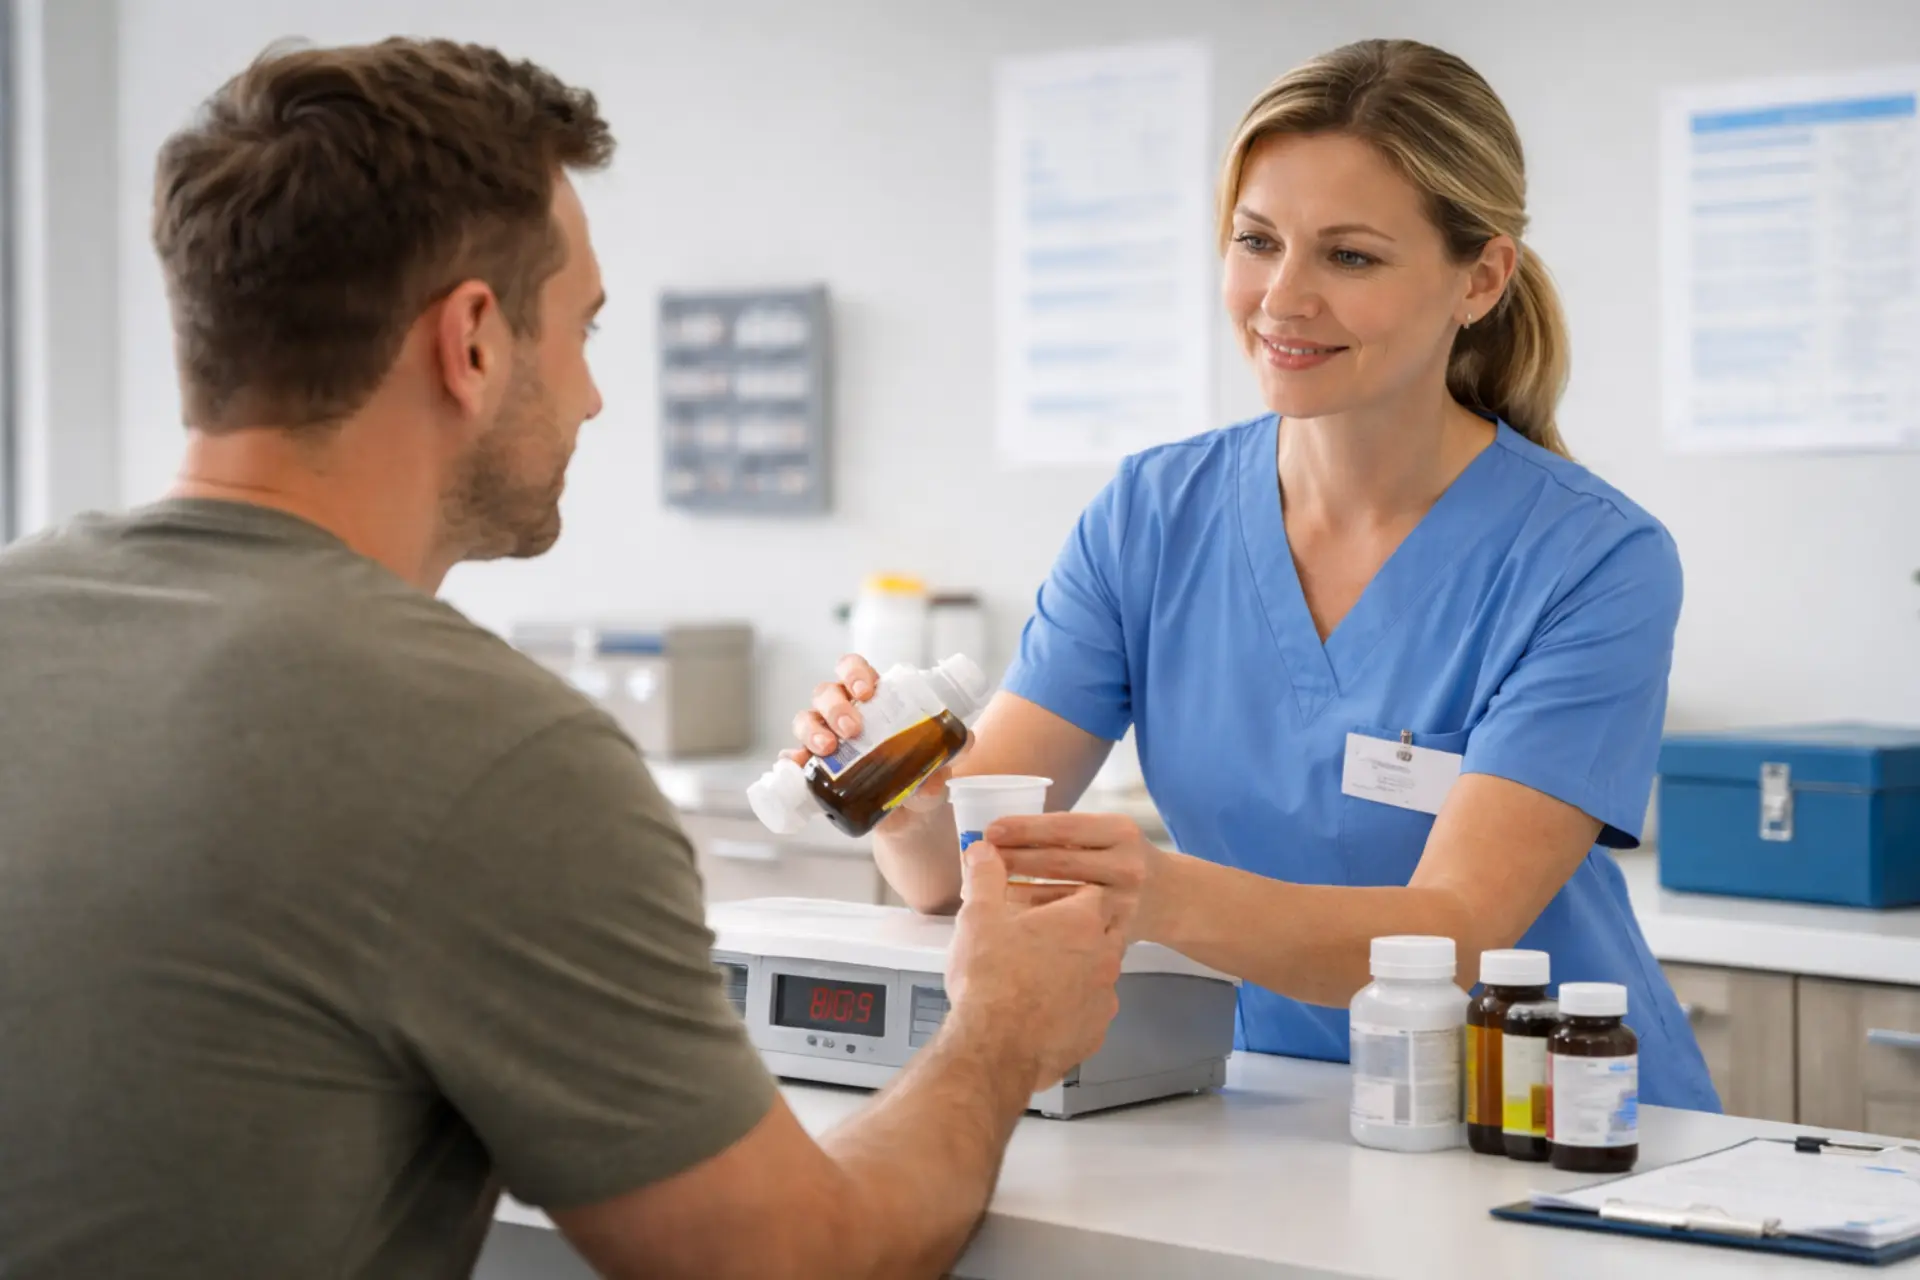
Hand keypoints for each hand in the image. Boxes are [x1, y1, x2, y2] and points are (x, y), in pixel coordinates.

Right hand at [785, 654, 969, 830]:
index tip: (867, 691)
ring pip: (806, 719)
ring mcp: (826, 738)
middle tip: (853, 729)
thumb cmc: (922, 775)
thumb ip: (943, 764)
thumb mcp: (938, 766)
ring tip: (828, 748)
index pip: (854, 669)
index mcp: (873, 698)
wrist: (911, 816)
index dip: (855, 672)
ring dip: (813, 731)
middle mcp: (843, 712)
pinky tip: (796, 765)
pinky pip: (794, 757)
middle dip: (836, 708)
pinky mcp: (816, 769)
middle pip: (826, 693)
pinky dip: (792, 759)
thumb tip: (932, 781)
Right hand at [944, 841, 1123, 1090]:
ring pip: (1099, 972)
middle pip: (1104, 930)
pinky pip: (1090, 1009)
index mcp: (1082, 920)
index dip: (1068, 895)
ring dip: (1078, 969)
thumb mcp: (979, 916)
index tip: (1047, 902)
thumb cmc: (990, 979)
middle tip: (1042, 937)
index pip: (1092, 893)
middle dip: (1079, 931)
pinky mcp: (1096, 1031)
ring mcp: (1104, 997)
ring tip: (1039, 975)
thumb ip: (985, 877)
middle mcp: (1105, 956)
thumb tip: (984, 850)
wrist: (996, 1048)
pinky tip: (1044, 1008)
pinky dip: (1073, 1005)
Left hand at [987, 813, 1170, 942]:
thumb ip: (1069, 834)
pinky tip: (1007, 916)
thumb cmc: (1124, 858)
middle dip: (1013, 859)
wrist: (1172, 898)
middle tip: (976, 859)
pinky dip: (1033, 920)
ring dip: (1016, 891)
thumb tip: (1002, 831)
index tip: (991, 830)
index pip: (1065, 827)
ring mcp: (1122, 903)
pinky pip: (1065, 927)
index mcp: (1120, 832)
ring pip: (1058, 897)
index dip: (1025, 828)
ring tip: (981, 888)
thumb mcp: (1109, 835)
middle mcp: (1125, 865)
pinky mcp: (1115, 934)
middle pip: (1058, 862)